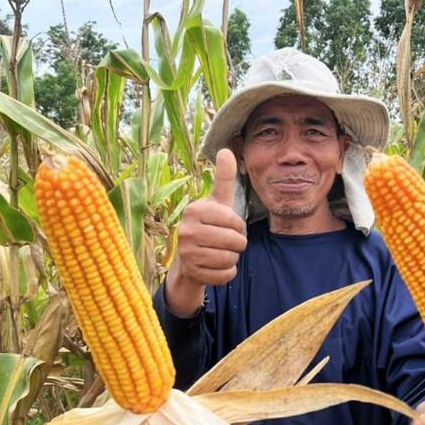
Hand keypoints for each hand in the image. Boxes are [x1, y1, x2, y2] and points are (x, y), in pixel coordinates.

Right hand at [165, 149, 246, 314]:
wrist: (188, 259)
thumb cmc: (208, 226)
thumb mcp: (217, 202)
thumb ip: (224, 178)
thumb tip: (226, 149)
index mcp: (194, 210)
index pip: (234, 221)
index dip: (238, 226)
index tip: (229, 226)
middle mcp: (186, 231)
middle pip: (235, 242)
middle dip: (238, 244)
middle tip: (227, 242)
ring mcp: (186, 253)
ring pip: (231, 259)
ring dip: (232, 258)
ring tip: (220, 252)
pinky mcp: (191, 272)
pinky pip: (225, 275)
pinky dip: (227, 272)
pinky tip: (216, 266)